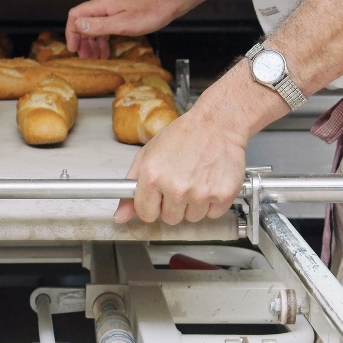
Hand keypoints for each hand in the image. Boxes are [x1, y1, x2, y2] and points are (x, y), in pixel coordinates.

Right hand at [66, 0, 179, 58]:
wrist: (168, 3)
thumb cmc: (150, 13)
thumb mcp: (122, 24)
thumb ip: (99, 25)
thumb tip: (78, 25)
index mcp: (102, 4)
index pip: (76, 15)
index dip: (71, 33)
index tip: (73, 47)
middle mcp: (105, 2)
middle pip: (84, 20)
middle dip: (82, 40)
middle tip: (85, 56)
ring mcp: (113, 5)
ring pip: (95, 23)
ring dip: (93, 41)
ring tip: (95, 56)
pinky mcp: (121, 9)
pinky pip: (106, 23)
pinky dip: (104, 36)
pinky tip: (106, 48)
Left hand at [113, 108, 247, 224]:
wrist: (218, 124)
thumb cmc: (185, 135)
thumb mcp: (149, 154)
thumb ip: (132, 185)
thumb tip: (120, 216)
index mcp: (153, 176)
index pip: (146, 214)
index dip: (152, 206)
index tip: (158, 198)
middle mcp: (176, 187)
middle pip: (170, 219)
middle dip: (174, 205)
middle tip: (181, 182)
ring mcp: (200, 193)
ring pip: (192, 217)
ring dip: (194, 204)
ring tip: (197, 180)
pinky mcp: (222, 195)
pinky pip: (213, 214)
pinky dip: (213, 202)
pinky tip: (210, 182)